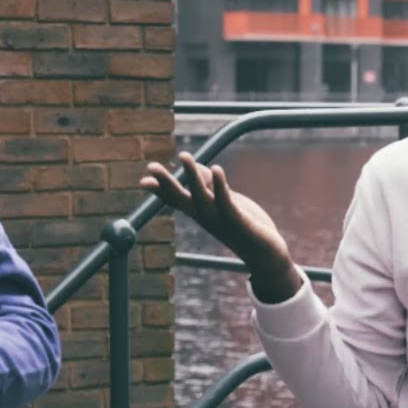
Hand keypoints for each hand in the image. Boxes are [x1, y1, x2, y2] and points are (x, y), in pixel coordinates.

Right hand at [141, 152, 300, 300]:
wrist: (264, 252)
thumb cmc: (242, 224)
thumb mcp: (223, 201)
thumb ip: (210, 184)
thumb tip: (199, 167)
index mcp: (199, 212)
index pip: (175, 199)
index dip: (159, 189)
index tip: (143, 181)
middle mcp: (204, 216)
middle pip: (181, 196)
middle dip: (166, 181)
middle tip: (150, 166)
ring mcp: (218, 218)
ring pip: (201, 194)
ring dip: (192, 175)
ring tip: (184, 155)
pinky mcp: (235, 218)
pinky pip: (225, 199)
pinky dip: (220, 184)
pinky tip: (217, 168)